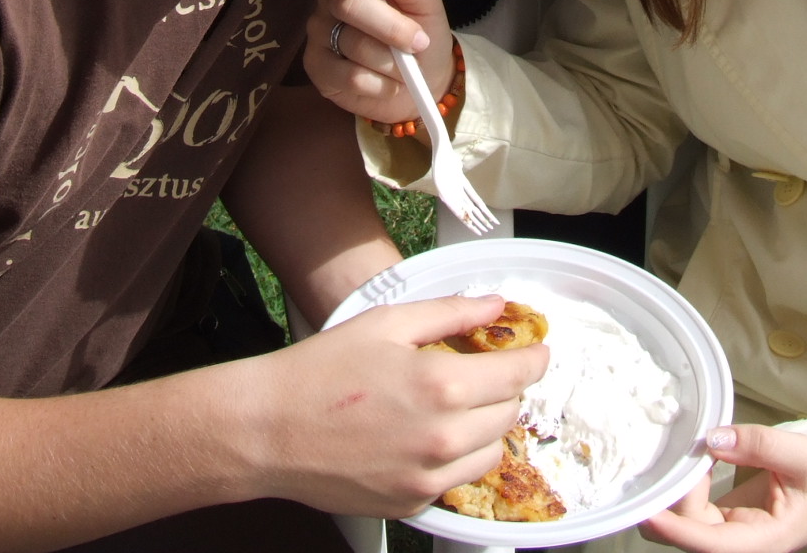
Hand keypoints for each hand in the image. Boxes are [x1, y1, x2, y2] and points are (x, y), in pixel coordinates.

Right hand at [243, 294, 548, 516]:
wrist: (269, 429)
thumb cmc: (321, 371)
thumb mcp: (387, 323)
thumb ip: (450, 313)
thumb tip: (495, 305)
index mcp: (441, 384)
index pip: (520, 374)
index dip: (536, 358)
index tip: (537, 351)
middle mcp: (443, 437)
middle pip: (511, 412)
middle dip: (506, 388)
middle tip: (485, 372)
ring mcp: (429, 476)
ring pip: (494, 451)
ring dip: (488, 426)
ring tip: (457, 405)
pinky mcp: (414, 502)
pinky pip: (460, 480)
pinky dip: (459, 457)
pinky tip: (431, 435)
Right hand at [306, 0, 455, 123]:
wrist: (426, 80)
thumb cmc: (423, 30)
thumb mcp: (427, 0)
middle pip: (346, 0)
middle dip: (390, 26)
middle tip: (418, 42)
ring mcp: (320, 31)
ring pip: (351, 42)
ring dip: (391, 61)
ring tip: (405, 67)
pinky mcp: (316, 67)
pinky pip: (348, 76)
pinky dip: (380, 84)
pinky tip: (388, 84)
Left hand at [640, 424, 806, 552]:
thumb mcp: (802, 455)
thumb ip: (760, 445)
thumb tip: (713, 439)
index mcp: (764, 541)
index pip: (712, 545)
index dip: (678, 532)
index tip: (650, 513)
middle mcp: (738, 545)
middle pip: (688, 531)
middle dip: (672, 496)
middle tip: (678, 453)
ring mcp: (723, 534)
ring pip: (681, 520)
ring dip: (674, 487)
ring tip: (689, 452)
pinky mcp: (713, 520)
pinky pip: (686, 509)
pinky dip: (680, 484)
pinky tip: (691, 461)